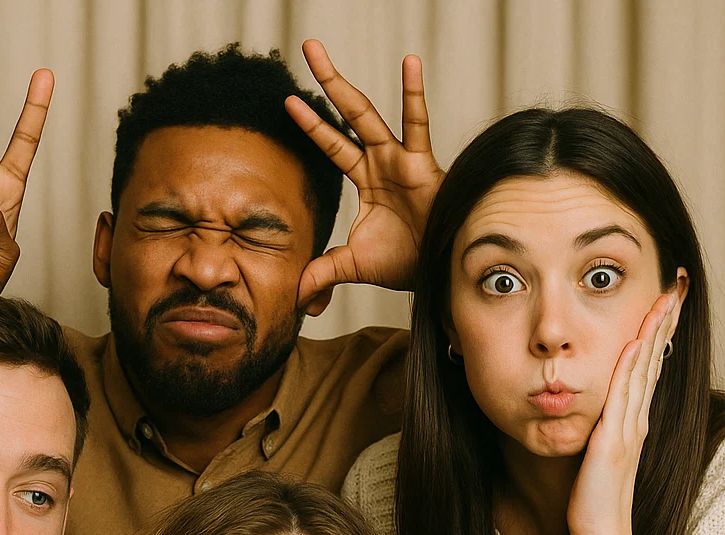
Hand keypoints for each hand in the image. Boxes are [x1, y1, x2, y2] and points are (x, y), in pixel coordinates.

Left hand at [285, 39, 443, 309]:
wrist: (437, 272)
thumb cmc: (404, 263)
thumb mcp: (353, 266)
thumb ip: (322, 272)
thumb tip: (296, 297)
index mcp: (366, 179)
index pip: (332, 145)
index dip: (311, 124)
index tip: (287, 100)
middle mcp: (381, 162)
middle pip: (346, 115)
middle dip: (326, 82)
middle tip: (307, 46)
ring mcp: (400, 160)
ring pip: (368, 115)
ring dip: (345, 85)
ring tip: (327, 55)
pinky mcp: (422, 166)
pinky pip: (418, 126)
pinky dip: (414, 95)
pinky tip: (410, 63)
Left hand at [567, 291, 679, 534]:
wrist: (599, 532)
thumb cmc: (594, 499)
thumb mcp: (599, 456)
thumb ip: (603, 431)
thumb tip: (600, 412)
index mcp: (633, 422)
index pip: (648, 369)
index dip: (657, 335)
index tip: (665, 304)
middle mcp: (636, 421)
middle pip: (653, 362)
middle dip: (664, 323)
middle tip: (676, 288)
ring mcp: (627, 431)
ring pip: (642, 373)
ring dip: (652, 335)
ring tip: (664, 302)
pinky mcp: (612, 443)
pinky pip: (621, 400)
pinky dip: (628, 371)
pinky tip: (633, 346)